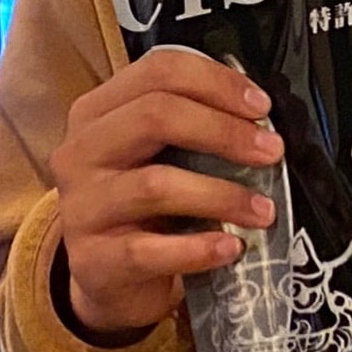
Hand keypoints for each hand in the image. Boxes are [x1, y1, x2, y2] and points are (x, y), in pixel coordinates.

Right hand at [48, 46, 286, 339]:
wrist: (107, 279)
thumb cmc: (141, 208)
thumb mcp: (154, 157)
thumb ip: (191, 129)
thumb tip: (259, 123)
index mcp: (97, 113)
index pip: (157, 71)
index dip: (216, 82)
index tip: (260, 107)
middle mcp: (81, 152)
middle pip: (154, 116)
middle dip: (224, 131)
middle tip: (270, 152)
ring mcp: (81, 207)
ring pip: (156, 185)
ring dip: (222, 195)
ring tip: (262, 210)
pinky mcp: (93, 260)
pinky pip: (149, 251)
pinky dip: (198, 249)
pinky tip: (231, 248)